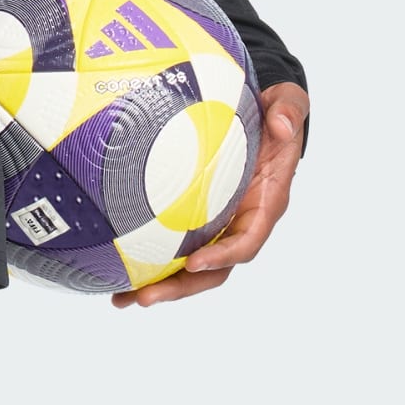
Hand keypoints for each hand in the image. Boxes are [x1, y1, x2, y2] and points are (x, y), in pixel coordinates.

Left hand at [111, 81, 308, 309]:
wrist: (265, 114)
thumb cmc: (276, 113)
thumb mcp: (287, 105)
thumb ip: (288, 111)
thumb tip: (281, 124)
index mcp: (265, 203)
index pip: (246, 241)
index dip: (223, 256)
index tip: (194, 263)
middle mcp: (241, 221)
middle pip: (213, 268)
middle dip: (181, 287)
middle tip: (144, 298)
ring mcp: (218, 222)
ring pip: (191, 266)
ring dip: (160, 285)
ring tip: (122, 299)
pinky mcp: (197, 215)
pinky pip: (175, 243)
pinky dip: (150, 260)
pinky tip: (116, 271)